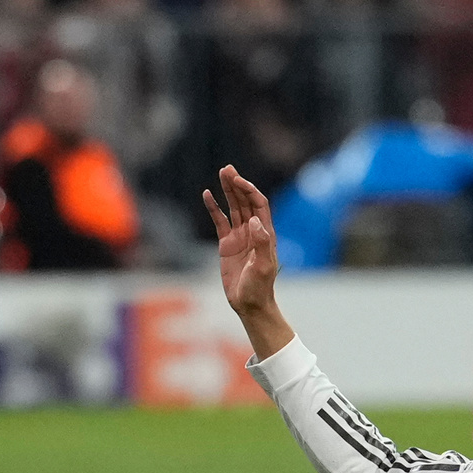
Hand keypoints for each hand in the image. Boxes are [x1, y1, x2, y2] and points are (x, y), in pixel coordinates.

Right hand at [203, 165, 277, 315]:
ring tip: (221, 173)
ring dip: (228, 191)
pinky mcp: (226, 244)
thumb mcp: (264, 266)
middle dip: (237, 184)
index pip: (258, 204)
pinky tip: (207, 195)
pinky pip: (219, 221)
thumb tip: (255, 221)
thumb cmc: (259, 287)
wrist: (249, 303)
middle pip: (245, 201)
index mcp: (265, 233)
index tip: (237, 179)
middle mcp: (253, 231)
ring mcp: (240, 236)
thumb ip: (262, 243)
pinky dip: (213, 208)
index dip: (249, 190)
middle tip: (227, 168)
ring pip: (233, 207)